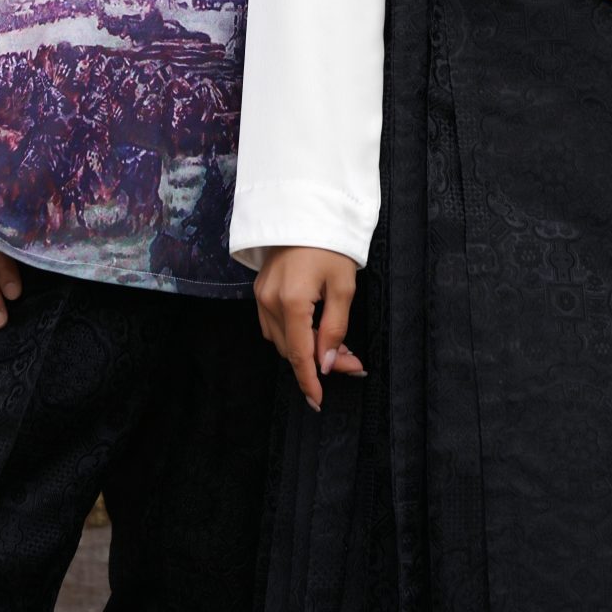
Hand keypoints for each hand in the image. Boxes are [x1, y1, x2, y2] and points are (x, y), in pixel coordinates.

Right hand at [253, 245, 364, 409]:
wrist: (307, 209)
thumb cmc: (330, 244)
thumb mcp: (343, 286)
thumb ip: (335, 328)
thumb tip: (327, 362)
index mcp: (291, 301)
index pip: (300, 354)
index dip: (310, 381)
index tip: (318, 401)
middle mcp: (269, 302)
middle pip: (292, 349)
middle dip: (318, 362)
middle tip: (352, 362)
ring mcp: (261, 295)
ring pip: (281, 340)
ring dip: (305, 349)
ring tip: (335, 346)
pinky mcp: (260, 289)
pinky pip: (273, 325)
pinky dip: (292, 334)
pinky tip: (313, 330)